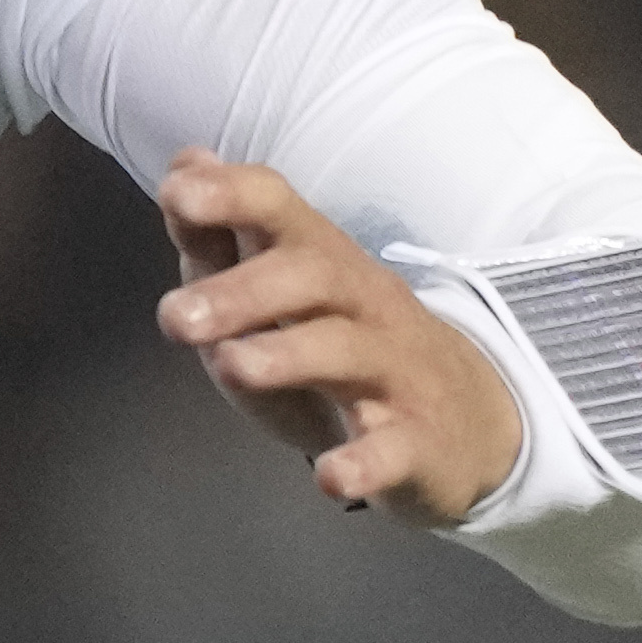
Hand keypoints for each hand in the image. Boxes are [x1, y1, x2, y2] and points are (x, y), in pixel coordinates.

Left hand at [156, 155, 525, 525]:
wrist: (465, 426)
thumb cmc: (339, 348)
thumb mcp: (273, 292)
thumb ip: (221, 238)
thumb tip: (183, 168)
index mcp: (320, 261)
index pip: (282, 208)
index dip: (233, 196)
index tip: (178, 196)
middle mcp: (364, 305)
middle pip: (314, 278)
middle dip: (243, 292)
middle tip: (176, 317)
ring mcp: (396, 373)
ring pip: (347, 352)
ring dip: (287, 356)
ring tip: (231, 367)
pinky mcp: (418, 445)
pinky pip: (395, 450)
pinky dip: (364, 461)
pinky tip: (329, 474)